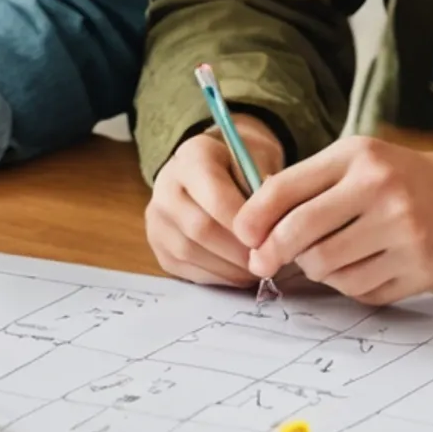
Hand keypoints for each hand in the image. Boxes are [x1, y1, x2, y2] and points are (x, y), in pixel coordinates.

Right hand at [146, 116, 286, 285]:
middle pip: (200, 228)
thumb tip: (274, 223)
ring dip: (230, 268)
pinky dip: (218, 276)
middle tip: (268, 259)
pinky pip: (186, 269)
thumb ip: (266, 186)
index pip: (215, 197)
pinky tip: (240, 272)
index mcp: (192, 155)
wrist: (212, 167)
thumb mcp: (259, 159)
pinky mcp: (158, 246)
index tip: (270, 237)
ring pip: (190, 252)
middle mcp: (165, 185)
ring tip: (258, 267)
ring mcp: (157, 218)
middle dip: (239, 251)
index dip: (245, 224)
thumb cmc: (242, 165)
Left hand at [232, 135, 432, 305]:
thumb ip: (307, 184)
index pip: (287, 189)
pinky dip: (351, 285)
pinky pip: (360, 291)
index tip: (242, 236)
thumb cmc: (401, 179)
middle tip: (262, 262)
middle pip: (302, 235)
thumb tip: (249, 225)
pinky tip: (365, 265)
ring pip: (328, 270)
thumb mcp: (358, 161)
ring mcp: (406, 233)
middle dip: (272, 253)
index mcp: (361, 158)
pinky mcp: (422, 270)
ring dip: (316, 269)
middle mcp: (385, 192)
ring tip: (330, 255)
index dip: (254, 218)